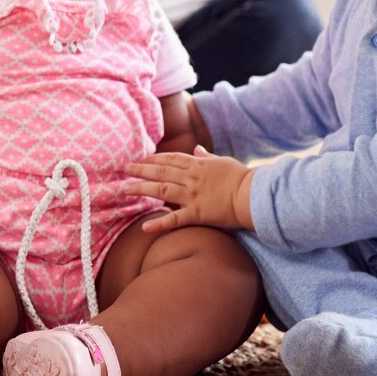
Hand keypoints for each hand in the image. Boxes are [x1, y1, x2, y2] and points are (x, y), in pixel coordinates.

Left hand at [124, 147, 256, 232]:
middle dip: (140, 169)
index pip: (170, 159)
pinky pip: (175, 219)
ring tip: (124, 189)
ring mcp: (192, 195)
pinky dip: (159, 224)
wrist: (253, 195)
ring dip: (141, 189)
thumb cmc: (241, 177)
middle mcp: (191, 178)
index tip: (140, 158)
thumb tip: (197, 147)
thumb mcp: (222, 161)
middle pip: (160, 171)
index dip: (153, 158)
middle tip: (123, 169)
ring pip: (161, 190)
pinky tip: (144, 227)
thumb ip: (206, 156)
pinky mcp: (197, 214)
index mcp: (197, 165)